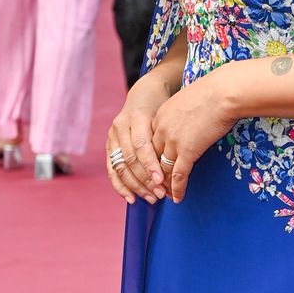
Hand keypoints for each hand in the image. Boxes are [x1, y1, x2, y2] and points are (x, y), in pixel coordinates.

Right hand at [105, 70, 173, 205]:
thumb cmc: (164, 106)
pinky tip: (131, 199)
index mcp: (136, 116)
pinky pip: (112, 170)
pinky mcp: (109, 146)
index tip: (162, 181)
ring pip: (120, 166)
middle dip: (145, 180)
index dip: (150, 165)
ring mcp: (112, 136)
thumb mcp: (169, 114)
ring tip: (151, 199)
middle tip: (160, 194)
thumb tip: (183, 162)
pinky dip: (120, 186)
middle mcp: (120, 126)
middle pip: (130, 159)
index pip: (141, 145)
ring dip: (136, 186)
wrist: (145, 94)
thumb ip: (170, 134)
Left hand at [150, 71, 237, 203]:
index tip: (155, 166)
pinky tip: (177, 198)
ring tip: (165, 196)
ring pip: (163, 169)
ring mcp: (173, 142)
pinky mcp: (187, 151)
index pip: (151, 142)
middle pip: (153, 158)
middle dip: (154, 174)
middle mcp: (162, 130)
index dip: (152, 157)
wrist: (222, 93)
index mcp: (161, 116)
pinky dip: (177, 189)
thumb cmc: (213, 92)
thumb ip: (184, 112)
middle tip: (155, 187)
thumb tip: (192, 117)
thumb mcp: (189, 99)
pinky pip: (179, 175)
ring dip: (164, 185)